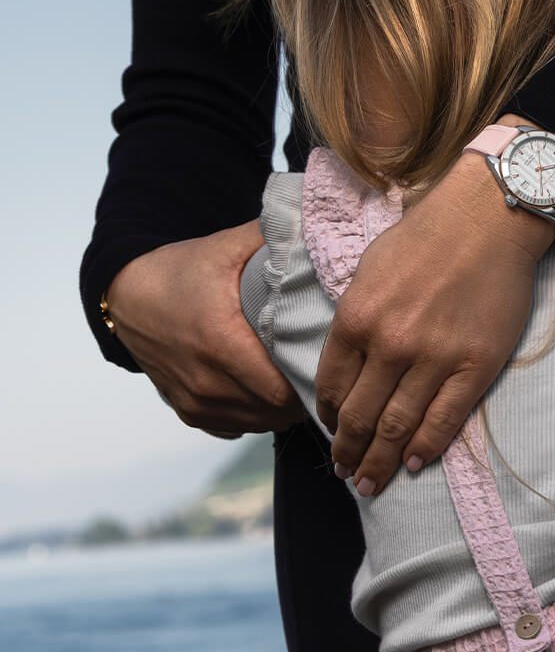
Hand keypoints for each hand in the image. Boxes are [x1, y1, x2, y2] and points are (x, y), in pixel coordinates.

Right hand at [107, 221, 305, 435]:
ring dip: (282, 407)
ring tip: (301, 378)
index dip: (311, 380)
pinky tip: (269, 391)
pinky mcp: (188, 412)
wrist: (127, 295)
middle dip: (304, 393)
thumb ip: (273, 237)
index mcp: (220, 342)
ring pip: (259, 422)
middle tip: (323, 368)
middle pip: (275, 410)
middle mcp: (205, 381)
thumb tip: (317, 226)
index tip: (329, 361)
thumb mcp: (226, 247)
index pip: (282, 390)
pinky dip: (257, 413)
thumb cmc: (180, 271)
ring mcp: (194, 402)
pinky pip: (236, 425)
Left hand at [316, 126, 554, 495]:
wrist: (486, 219)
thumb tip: (350, 361)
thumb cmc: (427, 235)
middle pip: (360, 416)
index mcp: (356, 317)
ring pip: (398, 427)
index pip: (331, 386)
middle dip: (349, 451)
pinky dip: (426, 447)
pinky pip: (445, 419)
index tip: (332, 431)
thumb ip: (356, 317)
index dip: (329, 417)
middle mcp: (389, 344)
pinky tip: (415, 463)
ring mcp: (434, 358)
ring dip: (381, 461)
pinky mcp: (475, 366)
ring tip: (373, 481)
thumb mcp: (370, 268)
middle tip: (347, 472)